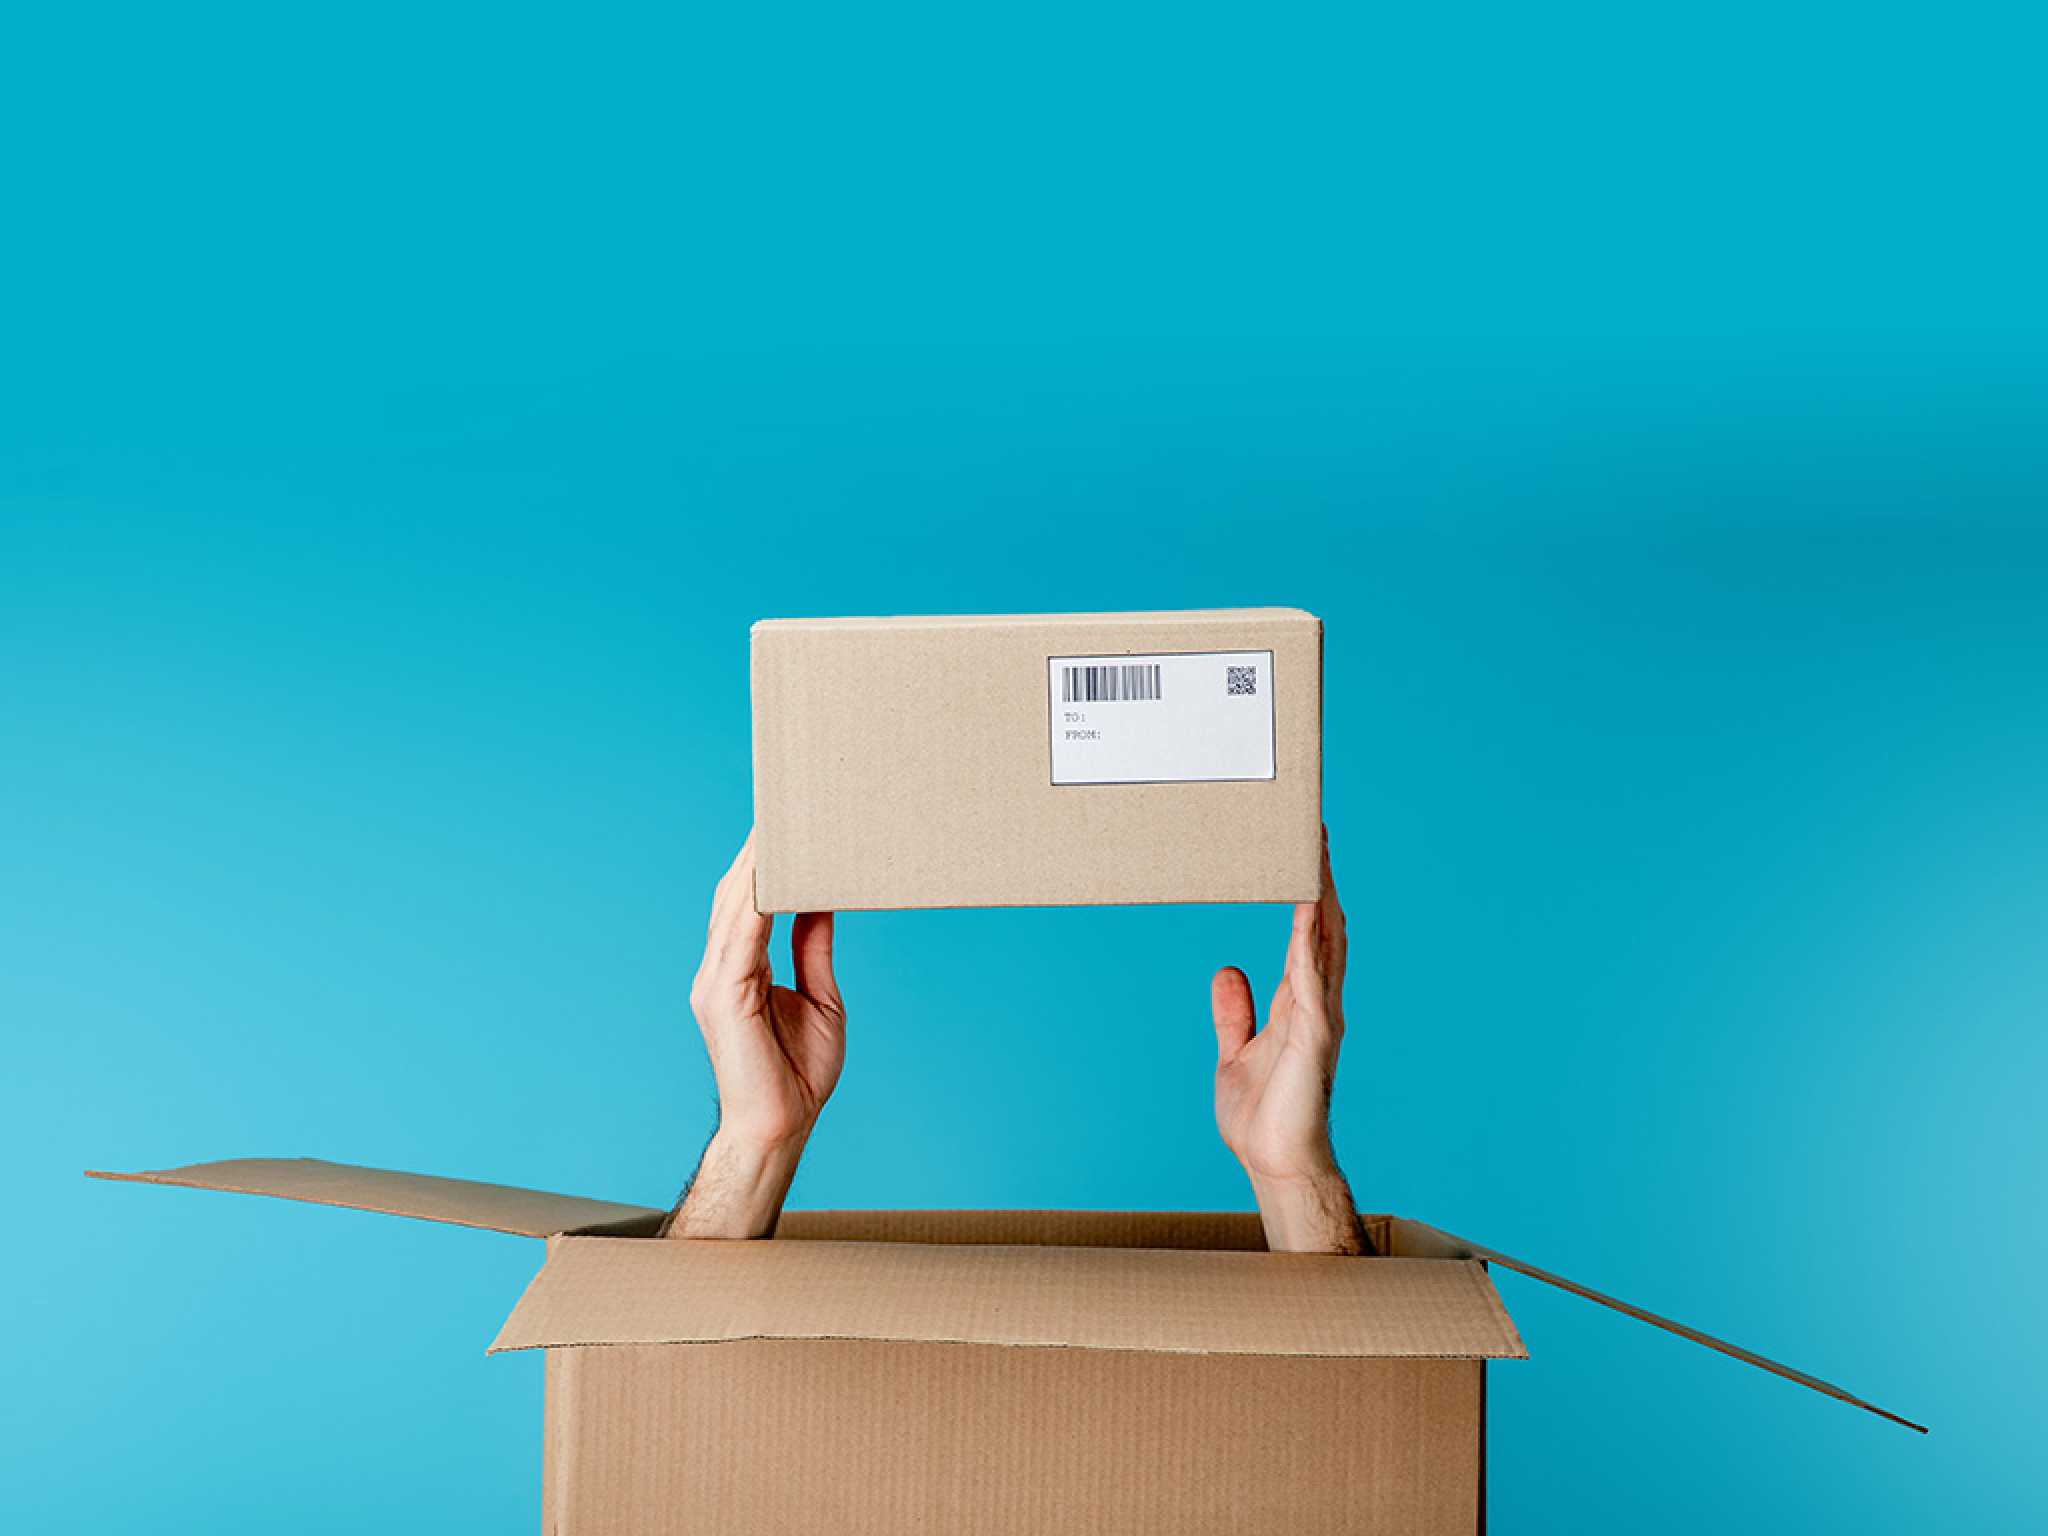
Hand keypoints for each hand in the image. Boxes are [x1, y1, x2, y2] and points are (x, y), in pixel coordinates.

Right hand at [664, 830, 844, 1238]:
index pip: (748, 900)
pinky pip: (740, 936)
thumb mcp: (820, 996)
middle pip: (737, 893)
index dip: (763, 860)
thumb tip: (823, 899)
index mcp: (739, 968)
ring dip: (756, 863)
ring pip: (735, 906)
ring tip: (780, 822)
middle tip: (785, 802)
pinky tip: (772, 871)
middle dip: (758, 849)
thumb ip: (812, 947)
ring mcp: (715, 981)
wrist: (780, 1128)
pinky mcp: (722, 996)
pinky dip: (755, 900)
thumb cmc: (797, 1073)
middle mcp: (720, 968)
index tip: (786, 821)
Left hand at [1212, 827, 1366, 1252]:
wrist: (1275, 1162)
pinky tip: (1309, 909)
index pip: (1307, 938)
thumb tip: (1228, 970)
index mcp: (1299, 1005)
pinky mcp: (1314, 1034)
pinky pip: (1312, 976)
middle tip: (1316, 834)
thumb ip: (1235, 1012)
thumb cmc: (1263, 1118)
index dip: (1309, 896)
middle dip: (1322, 881)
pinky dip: (1310, 940)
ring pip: (1324, 942)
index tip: (1307, 856)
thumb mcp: (1236, 1052)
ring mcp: (1320, 1017)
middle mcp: (1317, 1003)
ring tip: (1317, 853)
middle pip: (1323, 929)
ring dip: (1321, 896)